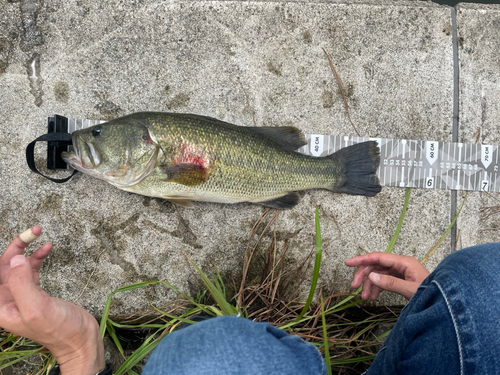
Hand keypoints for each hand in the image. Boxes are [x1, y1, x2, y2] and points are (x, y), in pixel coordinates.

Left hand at [0, 226, 104, 374]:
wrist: (80, 338)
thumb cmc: (58, 330)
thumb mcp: (36, 308)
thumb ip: (22, 283)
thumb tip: (14, 258)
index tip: (0, 232)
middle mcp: (6, 299)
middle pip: (1, 266)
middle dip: (13, 247)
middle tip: (31, 230)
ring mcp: (21, 294)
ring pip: (16, 264)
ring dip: (25, 248)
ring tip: (38, 232)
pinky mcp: (36, 291)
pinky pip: (31, 268)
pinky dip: (37, 256)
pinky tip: (47, 248)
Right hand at [345, 252, 429, 299]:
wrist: (444, 303)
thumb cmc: (431, 294)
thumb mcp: (410, 290)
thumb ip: (390, 283)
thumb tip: (371, 277)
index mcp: (404, 262)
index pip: (378, 257)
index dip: (362, 259)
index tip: (347, 262)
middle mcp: (401, 264)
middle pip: (376, 265)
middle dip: (363, 275)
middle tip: (354, 287)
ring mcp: (400, 271)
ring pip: (378, 274)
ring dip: (369, 284)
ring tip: (364, 297)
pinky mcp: (400, 279)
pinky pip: (383, 281)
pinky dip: (376, 288)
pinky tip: (372, 297)